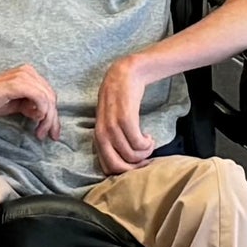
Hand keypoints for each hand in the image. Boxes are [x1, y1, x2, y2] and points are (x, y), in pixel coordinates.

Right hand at [0, 64, 61, 139]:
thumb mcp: (15, 106)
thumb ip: (31, 107)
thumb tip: (44, 115)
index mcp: (28, 75)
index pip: (49, 94)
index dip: (54, 115)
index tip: (52, 132)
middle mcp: (28, 72)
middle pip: (51, 96)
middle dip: (53, 119)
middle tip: (51, 136)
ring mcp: (23, 76)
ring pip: (47, 98)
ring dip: (48, 119)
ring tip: (40, 133)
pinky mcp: (17, 84)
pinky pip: (39, 98)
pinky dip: (42, 111)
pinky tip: (36, 121)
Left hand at [92, 57, 153, 174]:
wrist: (124, 74)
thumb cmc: (119, 101)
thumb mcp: (110, 122)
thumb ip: (112, 141)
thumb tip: (124, 164)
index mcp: (97, 138)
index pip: (107, 168)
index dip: (125, 172)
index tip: (137, 164)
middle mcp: (102, 134)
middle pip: (119, 166)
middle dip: (135, 167)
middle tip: (146, 158)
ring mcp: (112, 126)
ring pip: (132, 155)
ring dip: (145, 153)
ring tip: (148, 143)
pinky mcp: (125, 118)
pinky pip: (138, 143)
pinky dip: (147, 144)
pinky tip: (149, 137)